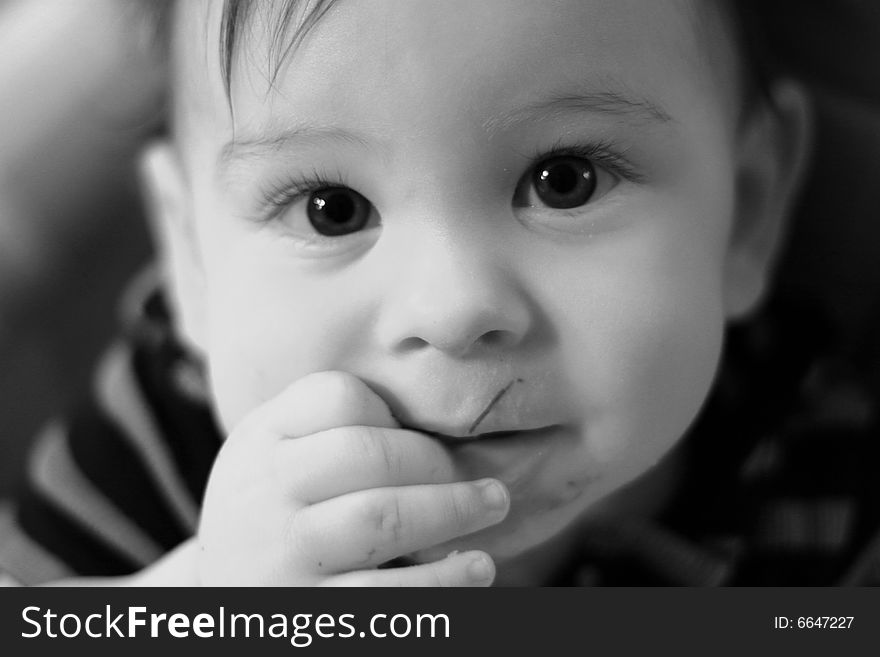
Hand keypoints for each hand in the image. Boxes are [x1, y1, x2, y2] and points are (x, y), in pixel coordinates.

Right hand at [196, 371, 508, 585]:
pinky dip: (442, 582)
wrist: (221, 603)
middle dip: (436, 460)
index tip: (412, 437)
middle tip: (477, 477)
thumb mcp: (273, 455)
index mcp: (260, 440)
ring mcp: (282, 556)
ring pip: (380, 517)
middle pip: (367, 452)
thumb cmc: (273, 513)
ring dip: (452, 509)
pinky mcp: (308, 614)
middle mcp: (263, 492)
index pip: (336, 397)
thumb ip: (326, 426)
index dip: (389, 410)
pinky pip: (385, 597)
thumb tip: (431, 423)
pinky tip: (476, 569)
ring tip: (492, 506)